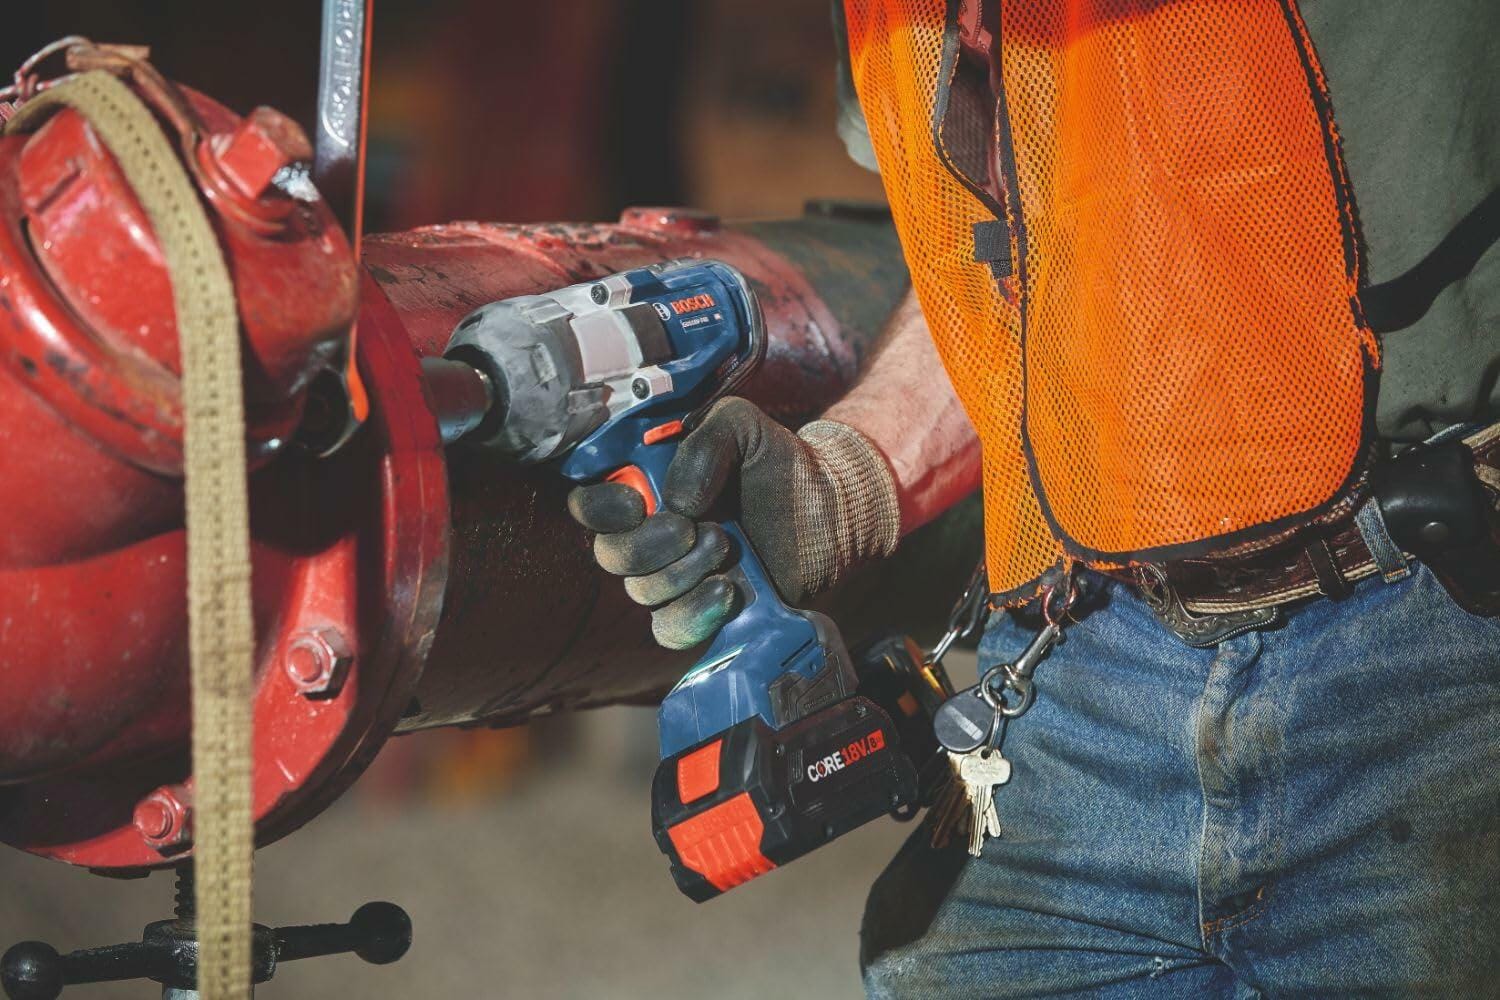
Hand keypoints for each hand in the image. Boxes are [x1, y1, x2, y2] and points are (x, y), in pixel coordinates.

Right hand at [568, 397, 900, 649]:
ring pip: (641, 592)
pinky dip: (695, 613)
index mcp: (645, 486)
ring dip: (682, 573)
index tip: (638, 502)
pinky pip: (670, 628)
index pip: (589, 503)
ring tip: (726, 548)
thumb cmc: (778, 463)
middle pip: (611, 555)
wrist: (828, 509)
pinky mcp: (700, 612)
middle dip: (650, 545)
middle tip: (698, 527)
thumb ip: (705, 439)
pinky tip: (728, 590)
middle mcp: (649, 533)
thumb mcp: (742, 425)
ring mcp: (673, 576)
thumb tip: (677, 502)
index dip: (601, 508)